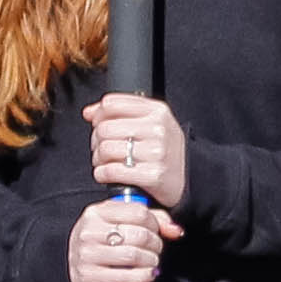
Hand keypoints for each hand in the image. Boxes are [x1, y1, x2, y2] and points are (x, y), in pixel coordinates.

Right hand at [68, 195, 178, 281]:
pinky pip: (124, 277)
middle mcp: (89, 230)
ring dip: (151, 261)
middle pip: (139, 235)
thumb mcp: (120, 222)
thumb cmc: (102, 241)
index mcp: (97, 211)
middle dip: (155, 244)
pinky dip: (142, 277)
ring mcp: (87, 253)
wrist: (72, 266)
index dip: (155, 224)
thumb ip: (152, 219)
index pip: (138, 212)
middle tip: (156, 250)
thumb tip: (176, 230)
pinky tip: (148, 275)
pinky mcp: (88, 274)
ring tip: (152, 262)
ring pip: (133, 255)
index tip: (155, 232)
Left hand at [83, 91, 188, 211]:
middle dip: (96, 141)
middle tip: (101, 149)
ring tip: (104, 163)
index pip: (111, 104)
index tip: (99, 125)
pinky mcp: (152, 175)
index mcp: (157, 111)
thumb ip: (121, 111)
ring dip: (98, 159)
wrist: (190, 177)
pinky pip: (112, 171)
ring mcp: (156, 152)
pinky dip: (102, 174)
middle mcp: (158, 129)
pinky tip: (106, 174)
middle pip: (104, 128)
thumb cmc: (166, 149)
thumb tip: (89, 112)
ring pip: (106, 149)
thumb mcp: (152, 122)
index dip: (98, 116)